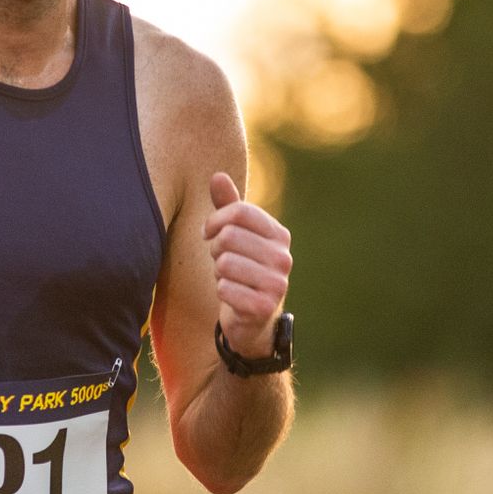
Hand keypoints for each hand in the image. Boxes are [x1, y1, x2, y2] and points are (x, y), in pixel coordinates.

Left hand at [205, 173, 291, 357]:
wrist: (251, 318)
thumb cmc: (241, 269)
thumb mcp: (234, 235)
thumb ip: (227, 206)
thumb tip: (217, 175)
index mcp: (279, 235)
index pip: (239, 211)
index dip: (215, 220)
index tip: (208, 233)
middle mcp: (283, 257)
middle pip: (229, 236)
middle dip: (215, 249)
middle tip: (222, 262)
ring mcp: (277, 283)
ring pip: (224, 263)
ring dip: (218, 273)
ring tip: (229, 279)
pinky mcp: (264, 306)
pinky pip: (225, 289)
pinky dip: (221, 292)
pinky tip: (232, 297)